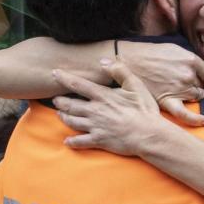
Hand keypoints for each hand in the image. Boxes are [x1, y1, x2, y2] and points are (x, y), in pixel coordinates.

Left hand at [51, 62, 174, 156]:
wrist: (149, 135)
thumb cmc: (144, 109)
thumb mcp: (135, 85)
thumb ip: (120, 71)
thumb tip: (103, 61)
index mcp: (103, 96)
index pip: (78, 85)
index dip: (64, 78)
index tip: (54, 73)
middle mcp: (95, 111)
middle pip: (70, 105)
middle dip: (60, 102)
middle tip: (55, 99)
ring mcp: (95, 127)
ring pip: (72, 121)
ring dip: (63, 117)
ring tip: (59, 114)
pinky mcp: (99, 140)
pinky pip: (80, 142)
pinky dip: (71, 142)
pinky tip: (67, 141)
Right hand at [119, 42, 203, 125]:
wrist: (129, 61)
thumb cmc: (152, 54)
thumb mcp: (176, 50)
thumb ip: (192, 61)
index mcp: (192, 61)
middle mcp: (188, 75)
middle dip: (201, 90)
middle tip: (190, 88)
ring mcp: (179, 89)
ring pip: (197, 99)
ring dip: (194, 99)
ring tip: (182, 95)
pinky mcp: (168, 100)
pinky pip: (186, 114)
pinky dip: (196, 119)